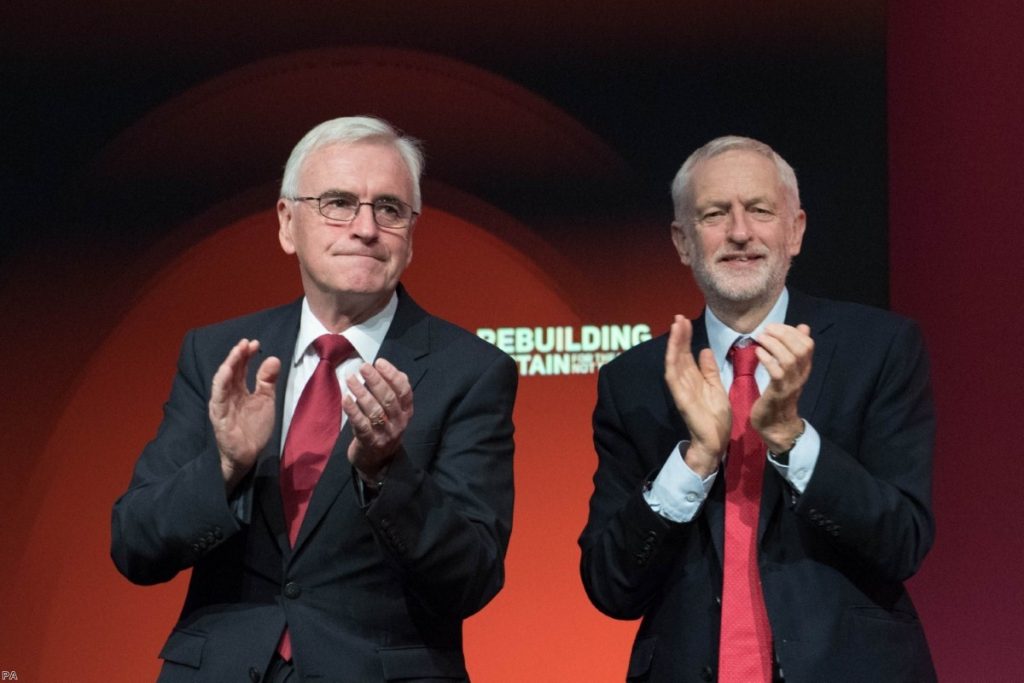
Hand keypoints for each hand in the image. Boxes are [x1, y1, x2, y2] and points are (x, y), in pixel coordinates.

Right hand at [209, 339, 280, 490]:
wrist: (248, 455)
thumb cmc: (254, 428)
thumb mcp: (266, 400)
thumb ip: (267, 381)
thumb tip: (272, 358)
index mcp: (239, 390)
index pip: (240, 368)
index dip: (246, 355)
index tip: (255, 343)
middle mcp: (228, 394)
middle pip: (231, 371)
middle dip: (237, 355)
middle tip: (246, 343)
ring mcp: (222, 405)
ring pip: (222, 381)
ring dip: (229, 365)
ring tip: (237, 352)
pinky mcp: (219, 417)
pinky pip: (218, 398)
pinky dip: (222, 384)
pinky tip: (227, 372)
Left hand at [343, 357, 413, 482]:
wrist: (378, 462)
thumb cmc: (384, 428)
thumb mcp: (394, 412)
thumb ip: (394, 391)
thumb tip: (389, 369)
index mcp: (406, 412)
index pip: (404, 391)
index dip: (392, 375)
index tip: (379, 362)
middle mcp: (399, 423)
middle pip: (389, 399)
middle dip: (376, 381)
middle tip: (363, 367)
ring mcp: (385, 434)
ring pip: (375, 411)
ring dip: (362, 393)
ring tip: (351, 378)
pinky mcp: (369, 442)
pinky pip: (361, 425)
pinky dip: (353, 411)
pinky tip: (345, 399)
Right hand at [664, 315, 731, 476]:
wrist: (716, 441)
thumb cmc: (716, 417)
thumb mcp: (717, 387)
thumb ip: (709, 370)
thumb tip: (704, 350)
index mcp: (694, 379)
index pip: (687, 354)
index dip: (686, 337)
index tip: (685, 321)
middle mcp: (684, 382)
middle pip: (679, 354)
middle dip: (679, 336)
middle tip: (679, 317)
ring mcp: (681, 389)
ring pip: (674, 362)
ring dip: (674, 344)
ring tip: (676, 326)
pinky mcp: (681, 398)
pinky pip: (673, 378)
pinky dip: (672, 363)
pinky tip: (673, 351)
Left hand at [752, 323, 812, 451]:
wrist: (776, 425)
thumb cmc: (779, 396)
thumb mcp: (788, 371)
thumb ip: (794, 350)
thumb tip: (803, 327)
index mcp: (804, 368)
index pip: (807, 344)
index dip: (792, 331)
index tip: (775, 327)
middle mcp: (801, 375)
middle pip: (801, 348)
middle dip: (783, 334)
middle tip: (766, 330)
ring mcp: (790, 384)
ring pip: (789, 358)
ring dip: (773, 344)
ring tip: (760, 338)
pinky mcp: (778, 392)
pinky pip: (776, 372)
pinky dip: (767, 359)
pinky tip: (758, 353)